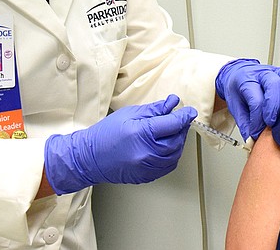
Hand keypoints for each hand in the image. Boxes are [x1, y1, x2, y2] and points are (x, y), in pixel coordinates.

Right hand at [44, 94, 196, 193]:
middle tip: (179, 120)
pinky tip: (166, 146)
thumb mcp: (130, 114)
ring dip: (178, 142)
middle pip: (176, 140)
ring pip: (175, 154)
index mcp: (142, 133)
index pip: (173, 124)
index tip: (190, 111)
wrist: (89, 158)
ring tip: (172, 132)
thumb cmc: (106, 134)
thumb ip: (154, 109)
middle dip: (181, 128)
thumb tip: (173, 103)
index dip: (184, 116)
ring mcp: (147, 167)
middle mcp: (146, 153)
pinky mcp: (147, 176)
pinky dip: (172, 154)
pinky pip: (168, 165)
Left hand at [215, 58, 279, 141]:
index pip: (255, 99)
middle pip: (273, 84)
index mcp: (246, 80)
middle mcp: (262, 73)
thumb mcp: (235, 106)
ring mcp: (277, 72)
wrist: (240, 72)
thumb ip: (245, 123)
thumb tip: (253, 140)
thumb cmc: (239, 89)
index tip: (257, 132)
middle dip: (276, 105)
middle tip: (274, 122)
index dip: (257, 119)